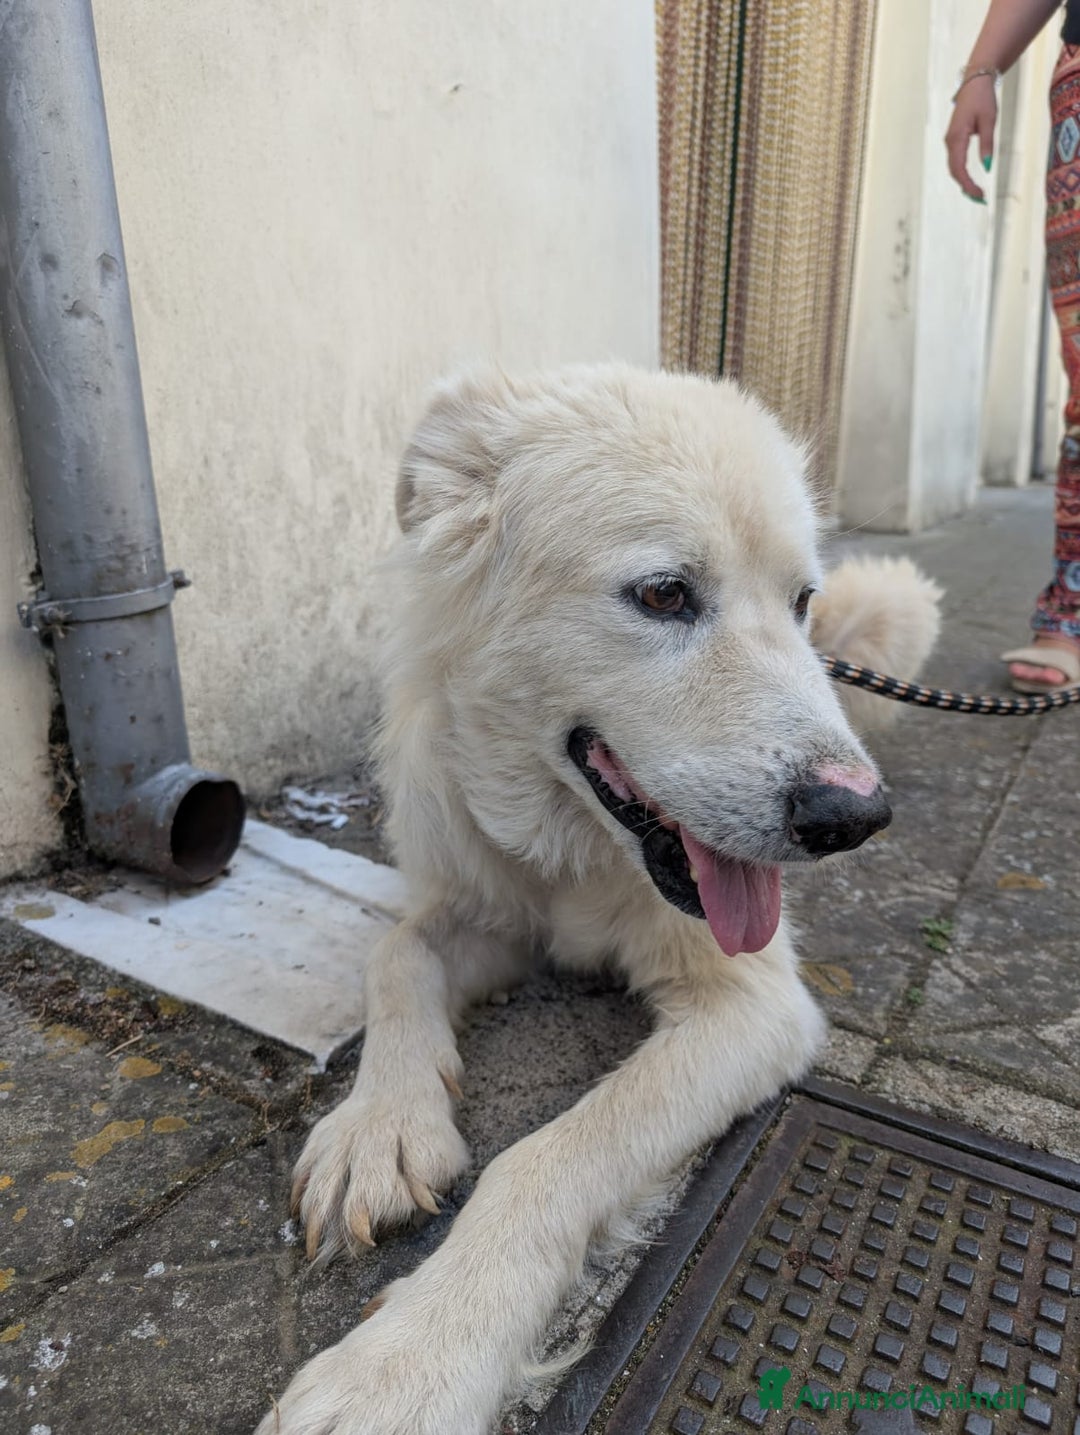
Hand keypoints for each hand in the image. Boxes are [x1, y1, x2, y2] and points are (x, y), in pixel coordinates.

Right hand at [945, 74, 997, 200]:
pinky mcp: (954, 139)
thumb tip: (987, 167)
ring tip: (976, 193)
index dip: (968, 184)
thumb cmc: (982, 98)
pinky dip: (962, 173)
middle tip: (980, 199)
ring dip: (963, 182)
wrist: (975, 82)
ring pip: (954, 167)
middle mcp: (950, 141)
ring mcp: (950, 141)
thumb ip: (987, 144)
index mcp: (957, 137)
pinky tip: (970, 180)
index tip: (980, 195)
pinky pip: (955, 161)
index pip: (959, 168)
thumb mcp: (989, 121)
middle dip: (966, 187)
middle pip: (954, 171)